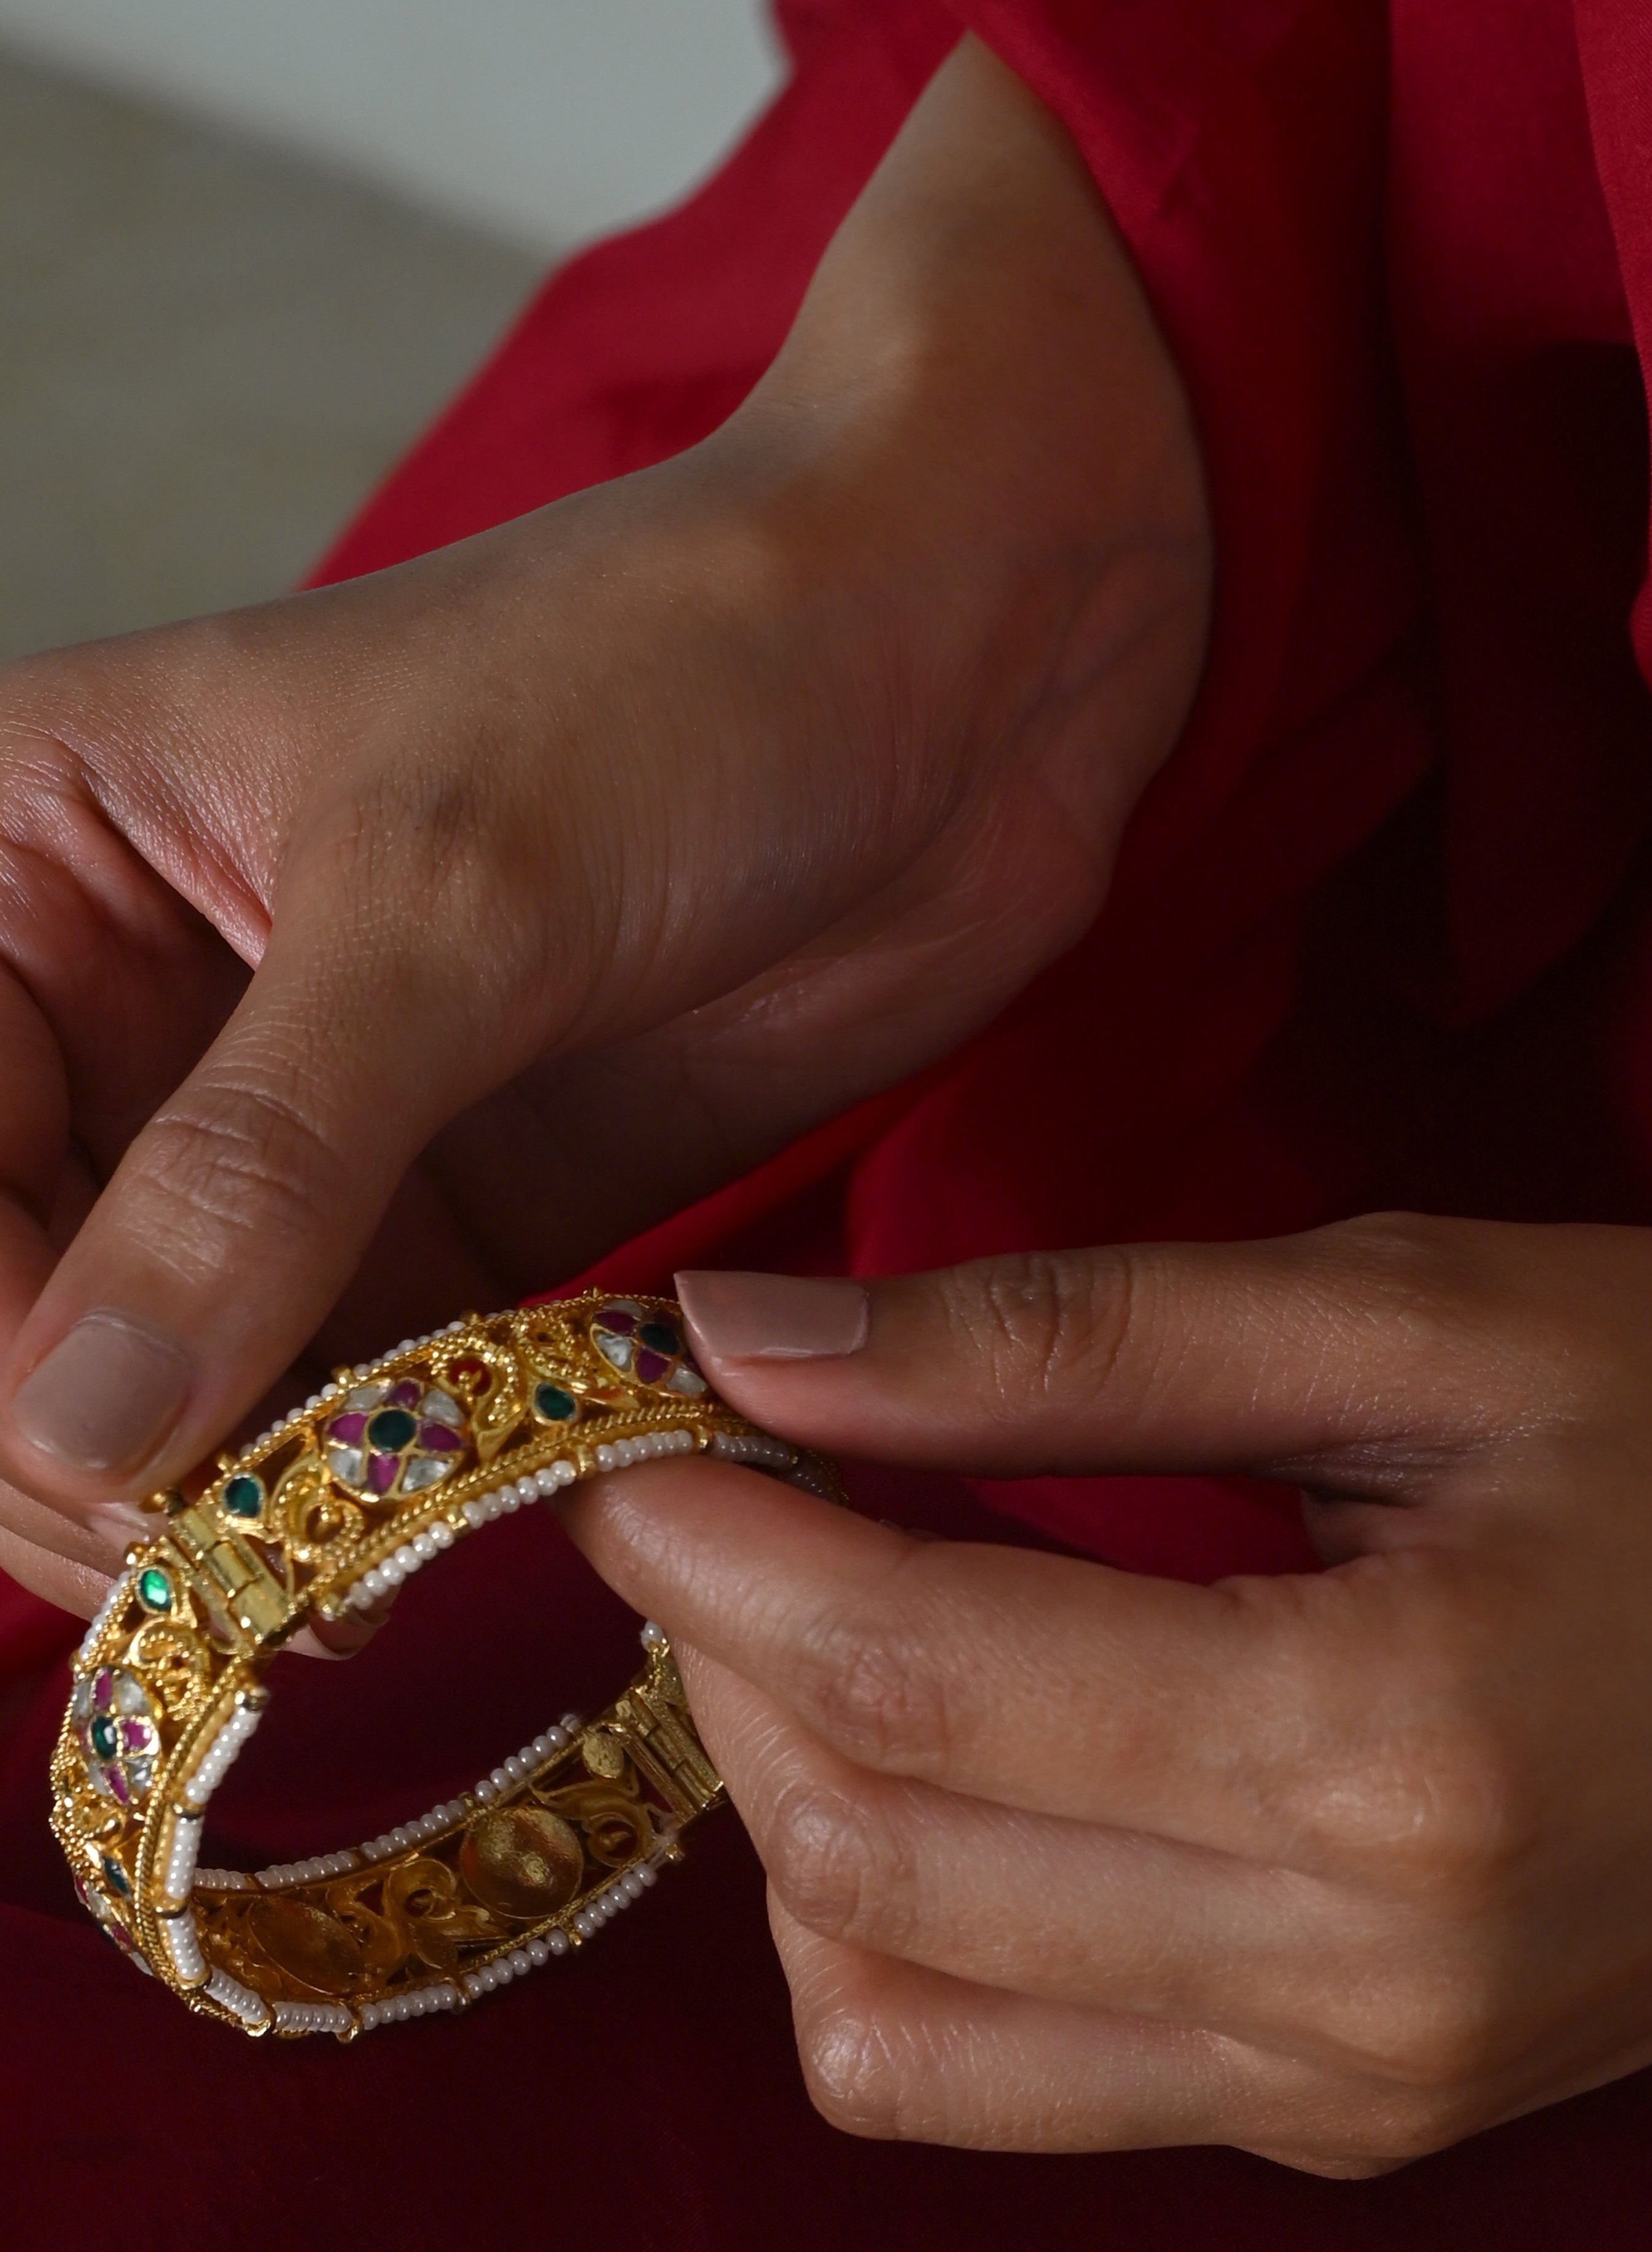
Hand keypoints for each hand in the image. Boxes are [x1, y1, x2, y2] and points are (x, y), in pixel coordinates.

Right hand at [0, 41, 1209, 1614]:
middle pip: (14, 1303)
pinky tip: (417, 1549)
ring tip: (330, 1592)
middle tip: (224, 1578)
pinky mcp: (438, 1215)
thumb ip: (256, 1167)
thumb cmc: (678, 673)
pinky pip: (340, 1398)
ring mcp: (277, 1128)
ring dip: (222, 1507)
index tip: (101, 1480)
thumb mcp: (447, 901)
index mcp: (21, 857)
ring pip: (163, 1383)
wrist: (957, 659)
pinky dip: (366, 1486)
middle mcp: (115, 1005)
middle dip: (82, 1460)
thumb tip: (77, 1426)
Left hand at [572, 1217, 1651, 2172]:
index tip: (621, 1412)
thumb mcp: (1449, 1314)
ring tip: (850, 1613)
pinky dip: (918, 1928)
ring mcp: (1352, 2090)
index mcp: (1381, 1749)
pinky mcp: (1365, 2124)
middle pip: (861, 1855)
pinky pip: (1021, 2080)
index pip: (903, 1676)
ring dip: (798, 1812)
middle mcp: (1346, 1982)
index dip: (704, 1541)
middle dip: (718, 1660)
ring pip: (892, 2021)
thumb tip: (754, 1341)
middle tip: (725, 1478)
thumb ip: (1079, 1342)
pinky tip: (983, 1751)